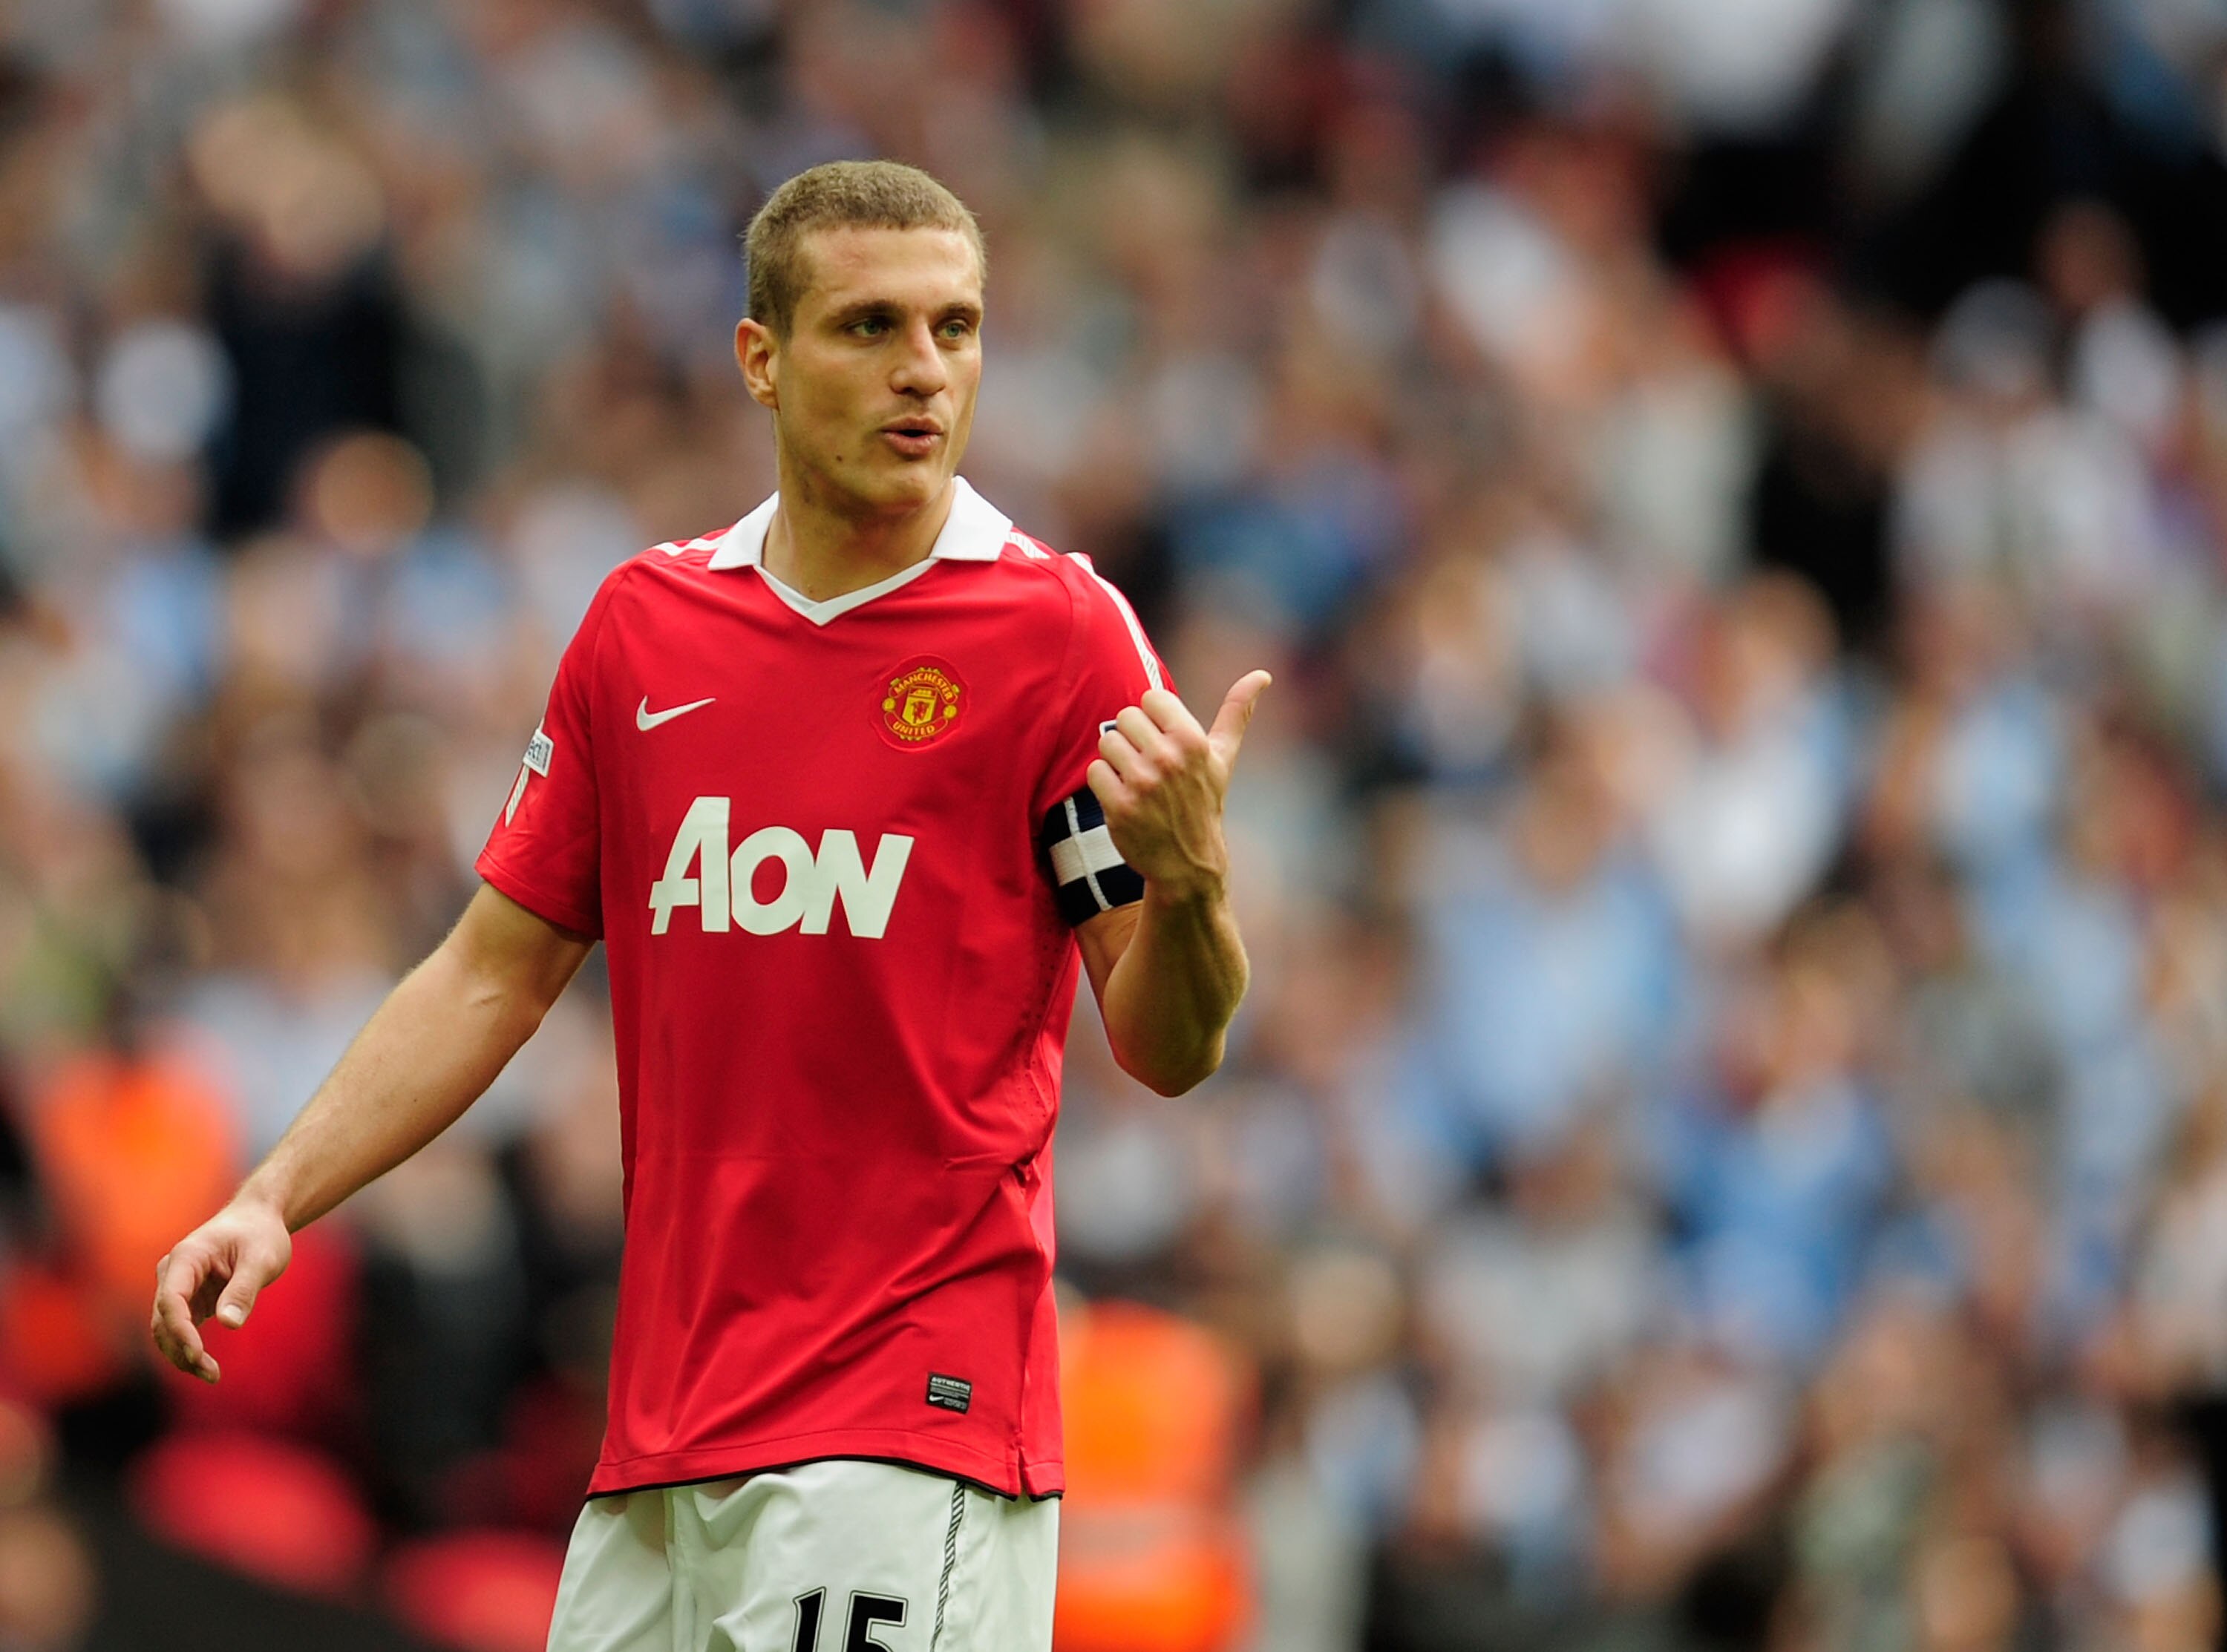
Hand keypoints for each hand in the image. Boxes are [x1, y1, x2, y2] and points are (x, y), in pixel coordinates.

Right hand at [150, 1198, 291, 1382]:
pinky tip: (207, 1367)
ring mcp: (178, 1287)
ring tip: (212, 1376)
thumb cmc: (260, 1234)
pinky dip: (189, 1348)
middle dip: (181, 1350)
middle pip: (164, 1320)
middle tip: (212, 1375)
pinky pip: (180, 1328)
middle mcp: (173, 1273)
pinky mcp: (189, 1299)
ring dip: (182, 1355)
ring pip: (167, 1329)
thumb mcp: (262, 1257)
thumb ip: (244, 1289)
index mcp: (186, 1257)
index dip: (181, 1331)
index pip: (171, 1300)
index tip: (198, 1354)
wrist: (259, 1219)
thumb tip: (228, 1324)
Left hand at [1087, 671, 1270, 898]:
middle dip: (1133, 738)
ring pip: (1107, 742)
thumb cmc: (1204, 802)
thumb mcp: (1224, 757)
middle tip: (1147, 763)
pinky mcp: (1119, 806)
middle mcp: (1168, 759)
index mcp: (1193, 741)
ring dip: (1117, 760)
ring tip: (1136, 780)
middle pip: (1125, 717)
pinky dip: (1104, 783)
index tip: (1163, 741)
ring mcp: (1142, 784)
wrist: (1188, 863)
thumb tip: (1262, 674)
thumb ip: (1237, 712)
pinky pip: (1095, 771)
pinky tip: (1123, 796)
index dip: (1153, 718)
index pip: (1151, 698)